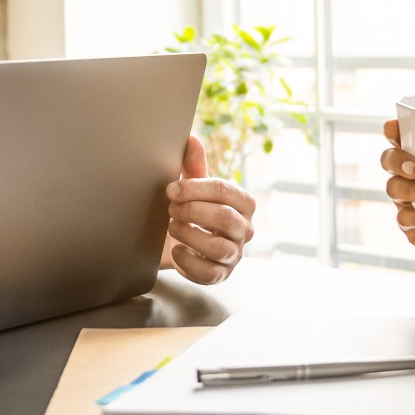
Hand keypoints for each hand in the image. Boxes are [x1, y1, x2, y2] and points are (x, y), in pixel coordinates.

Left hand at [163, 135, 255, 284]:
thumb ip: (194, 166)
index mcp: (243, 203)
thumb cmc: (192, 210)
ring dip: (189, 234)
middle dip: (192, 211)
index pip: (225, 191)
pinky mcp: (220, 274)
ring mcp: (234, 254)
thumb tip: (191, 140)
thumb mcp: (193, 188)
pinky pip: (208, 272)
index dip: (196, 188)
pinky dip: (188, 261)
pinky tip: (176, 250)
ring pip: (218, 247)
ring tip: (172, 227)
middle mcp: (244, 229)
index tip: (171, 189)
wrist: (181, 242)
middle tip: (170, 208)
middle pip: (224, 218)